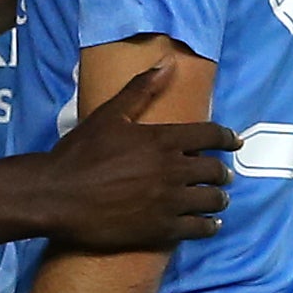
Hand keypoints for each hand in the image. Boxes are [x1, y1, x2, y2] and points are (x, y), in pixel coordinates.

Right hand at [41, 60, 231, 251]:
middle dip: (222, 172)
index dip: (227, 138)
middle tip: (223, 176)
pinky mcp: (160, 229)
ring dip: (218, 199)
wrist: (57, 196)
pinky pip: (198, 228)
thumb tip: (168, 63)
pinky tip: (210, 225)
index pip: (210, 135)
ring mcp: (168, 202)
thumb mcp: (109, 115)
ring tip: (218, 201)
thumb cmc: (80, 153)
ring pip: (211, 200)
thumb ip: (141, 89)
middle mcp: (172, 170)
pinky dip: (209, 226)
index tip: (234, 142)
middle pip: (215, 170)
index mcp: (163, 139)